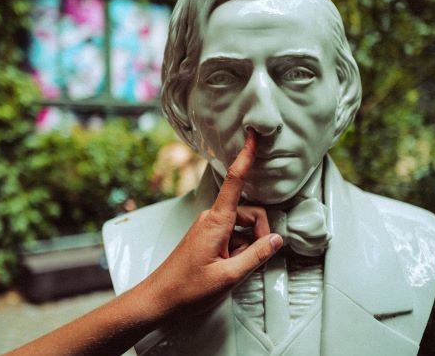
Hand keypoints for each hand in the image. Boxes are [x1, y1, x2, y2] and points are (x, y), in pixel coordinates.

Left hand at [138, 131, 282, 318]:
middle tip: (257, 258)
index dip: (246, 157)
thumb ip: (256, 256)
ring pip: (243, 227)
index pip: (235, 182)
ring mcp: (209, 228)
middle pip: (250, 212)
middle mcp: (212, 219)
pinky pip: (233, 236)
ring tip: (237, 269)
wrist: (157, 300)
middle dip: (260, 233)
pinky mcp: (207, 238)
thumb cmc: (187, 289)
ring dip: (249, 245)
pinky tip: (231, 268)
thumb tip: (277, 239)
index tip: (253, 135)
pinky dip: (239, 250)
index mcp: (216, 222)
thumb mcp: (228, 276)